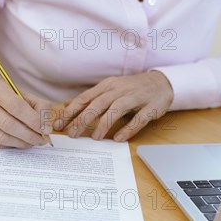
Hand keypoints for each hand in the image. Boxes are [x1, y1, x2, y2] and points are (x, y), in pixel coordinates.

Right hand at [0, 78, 53, 147]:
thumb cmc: (6, 96)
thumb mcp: (22, 94)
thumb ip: (39, 106)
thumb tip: (47, 127)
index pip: (16, 106)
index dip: (33, 120)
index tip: (46, 129)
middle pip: (8, 124)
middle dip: (29, 135)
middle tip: (42, 140)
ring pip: (1, 137)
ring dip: (21, 143)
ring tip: (33, 142)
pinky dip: (12, 145)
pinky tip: (20, 142)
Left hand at [53, 71, 173, 141]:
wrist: (161, 82)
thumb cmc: (131, 88)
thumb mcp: (109, 89)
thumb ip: (89, 98)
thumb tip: (66, 105)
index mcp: (107, 86)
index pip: (85, 98)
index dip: (71, 112)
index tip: (59, 124)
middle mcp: (119, 90)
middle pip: (98, 104)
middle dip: (83, 119)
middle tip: (72, 134)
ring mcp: (136, 97)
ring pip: (116, 109)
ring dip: (104, 124)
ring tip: (94, 138)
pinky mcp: (150, 107)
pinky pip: (138, 118)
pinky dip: (128, 128)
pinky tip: (118, 138)